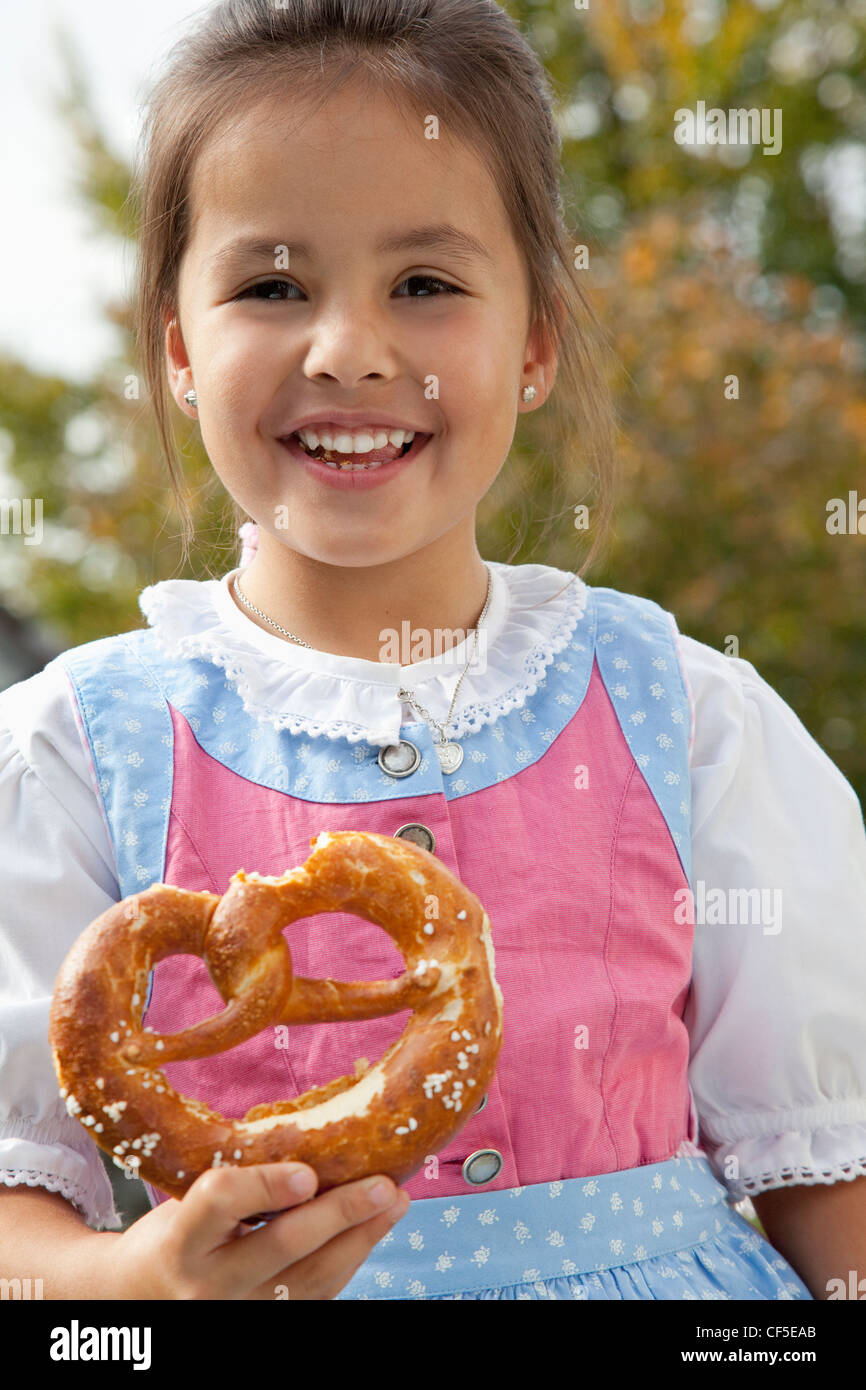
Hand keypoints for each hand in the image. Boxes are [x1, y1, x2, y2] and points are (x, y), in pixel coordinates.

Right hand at [97, 1163, 409, 1299]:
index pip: (219, 1202)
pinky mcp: (264, 1324)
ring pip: (311, 1279)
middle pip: (281, 1246)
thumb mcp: (184, 1197)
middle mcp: (207, 1285)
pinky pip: (317, 1296)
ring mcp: (238, 1312)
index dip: (264, 1185)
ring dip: (361, 1237)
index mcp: (180, 1239)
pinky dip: (349, 1259)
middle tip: (383, 1185)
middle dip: (339, 1213)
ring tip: (395, 1202)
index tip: (306, 1171)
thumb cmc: (174, 1233)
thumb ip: (236, 1171)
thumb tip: (313, 1121)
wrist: (140, 1300)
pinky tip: (371, 1230)